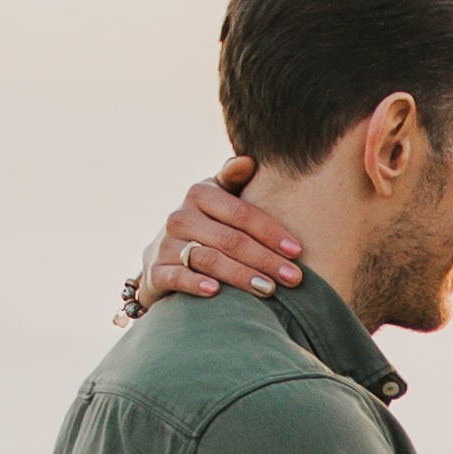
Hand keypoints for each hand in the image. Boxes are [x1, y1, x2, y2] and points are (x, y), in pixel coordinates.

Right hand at [132, 163, 307, 309]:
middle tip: (293, 278)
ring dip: (241, 276)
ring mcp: (165, 243)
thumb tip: (247, 161)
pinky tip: (215, 292)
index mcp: (200, 193)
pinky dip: (195, 284)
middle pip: (230, 240)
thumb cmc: (206, 225)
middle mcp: (180, 216)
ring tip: (269, 290)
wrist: (162, 257)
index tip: (297, 251)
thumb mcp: (218, 199)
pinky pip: (176, 277)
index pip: (242, 213)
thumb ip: (233, 180)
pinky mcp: (155, 270)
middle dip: (265, 259)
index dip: (271, 232)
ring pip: (208, 259)